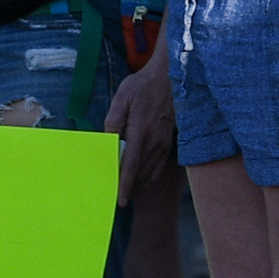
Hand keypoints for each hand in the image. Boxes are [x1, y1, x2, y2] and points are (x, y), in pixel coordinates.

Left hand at [106, 57, 177, 199]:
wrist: (170, 76)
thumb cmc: (143, 86)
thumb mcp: (122, 98)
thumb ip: (114, 121)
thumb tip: (108, 143)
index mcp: (141, 131)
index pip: (131, 165)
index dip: (126, 185)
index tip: (120, 201)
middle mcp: (156, 141)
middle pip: (142, 174)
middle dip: (131, 189)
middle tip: (117, 198)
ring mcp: (165, 143)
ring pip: (151, 172)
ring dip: (140, 185)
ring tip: (128, 192)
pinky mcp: (169, 141)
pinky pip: (159, 166)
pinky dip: (149, 177)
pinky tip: (141, 179)